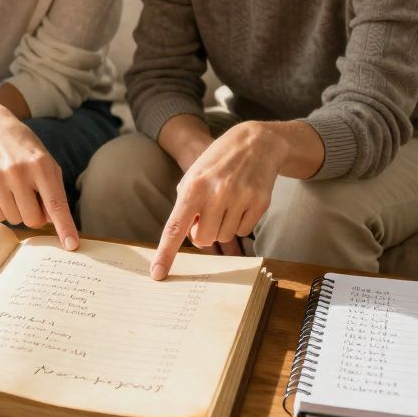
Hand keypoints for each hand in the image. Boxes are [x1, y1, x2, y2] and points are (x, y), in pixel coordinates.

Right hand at [0, 110, 78, 250]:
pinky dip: (3, 209)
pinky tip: (1, 190)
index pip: (55, 203)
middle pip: (32, 219)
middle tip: (32, 198)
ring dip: (18, 211)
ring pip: (14, 220)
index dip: (64, 226)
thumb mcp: (47, 162)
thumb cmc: (25, 150)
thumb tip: (50, 223)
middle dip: (35, 216)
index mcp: (41, 166)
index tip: (71, 245)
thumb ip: (54, 192)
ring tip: (14, 189)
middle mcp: (18, 172)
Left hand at [150, 122, 287, 279]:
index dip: (165, 253)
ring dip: (222, 226)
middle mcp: (217, 193)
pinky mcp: (260, 203)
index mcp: (193, 187)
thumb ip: (185, 206)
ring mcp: (240, 198)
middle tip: (207, 213)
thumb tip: (186, 235)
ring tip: (226, 202)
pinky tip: (241, 202)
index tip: (157, 274)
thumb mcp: (193, 176)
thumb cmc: (217, 162)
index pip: (175, 227)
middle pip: (203, 239)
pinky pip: (244, 231)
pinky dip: (239, 222)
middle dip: (203, 232)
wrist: (255, 142)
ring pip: (224, 237)